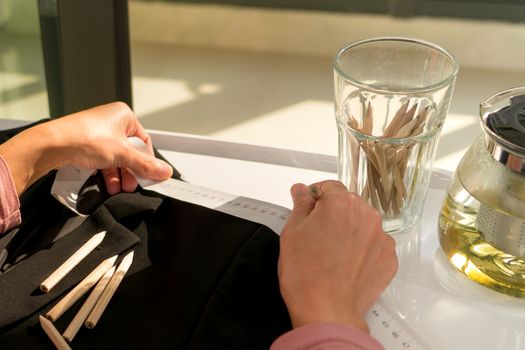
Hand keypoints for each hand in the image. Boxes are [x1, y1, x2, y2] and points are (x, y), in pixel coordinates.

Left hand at [0, 102, 172, 194]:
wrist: (53, 144)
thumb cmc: (85, 137)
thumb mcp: (123, 154)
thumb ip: (146, 165)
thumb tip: (164, 171)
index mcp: (124, 115)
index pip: (144, 141)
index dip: (148, 160)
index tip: (151, 175)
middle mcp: (111, 122)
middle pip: (130, 151)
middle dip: (132, 171)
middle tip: (134, 184)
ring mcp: (98, 133)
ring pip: (117, 158)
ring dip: (120, 175)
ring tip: (120, 188)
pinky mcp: (87, 144)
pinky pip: (104, 160)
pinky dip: (108, 173)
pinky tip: (109, 185)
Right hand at [278, 180, 397, 332]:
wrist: (327, 311)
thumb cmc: (305, 272)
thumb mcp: (292, 232)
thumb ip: (300, 205)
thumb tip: (302, 190)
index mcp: (341, 203)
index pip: (329, 187)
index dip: (316, 197)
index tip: (308, 210)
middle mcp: (367, 215)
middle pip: (348, 204)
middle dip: (333, 214)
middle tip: (317, 236)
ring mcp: (381, 238)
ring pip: (362, 224)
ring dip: (350, 231)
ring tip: (333, 254)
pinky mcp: (389, 259)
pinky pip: (374, 245)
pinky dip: (362, 250)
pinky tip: (347, 265)